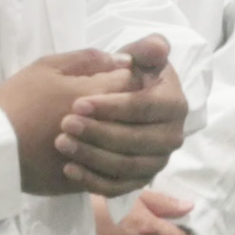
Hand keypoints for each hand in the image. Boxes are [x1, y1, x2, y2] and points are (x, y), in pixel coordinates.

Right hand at [0, 48, 130, 195]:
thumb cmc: (16, 102)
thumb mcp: (46, 68)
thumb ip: (86, 59)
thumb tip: (120, 59)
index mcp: (94, 95)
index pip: (134, 82)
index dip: (133, 78)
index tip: (125, 78)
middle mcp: (102, 127)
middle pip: (138, 117)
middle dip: (133, 108)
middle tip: (124, 103)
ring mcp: (95, 158)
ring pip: (129, 150)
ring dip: (125, 137)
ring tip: (111, 128)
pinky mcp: (84, 182)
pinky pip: (112, 177)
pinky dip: (112, 166)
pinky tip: (101, 154)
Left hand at [50, 35, 183, 193]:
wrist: (106, 107)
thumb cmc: (116, 77)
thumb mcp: (129, 58)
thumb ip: (143, 50)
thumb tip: (158, 47)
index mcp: (173, 102)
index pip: (145, 107)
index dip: (113, 107)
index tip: (78, 103)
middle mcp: (172, 134)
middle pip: (137, 140)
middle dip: (99, 133)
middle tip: (65, 124)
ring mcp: (157, 160)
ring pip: (127, 165)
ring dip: (93, 156)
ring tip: (61, 144)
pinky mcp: (139, 180)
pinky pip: (120, 187)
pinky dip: (94, 181)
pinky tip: (69, 169)